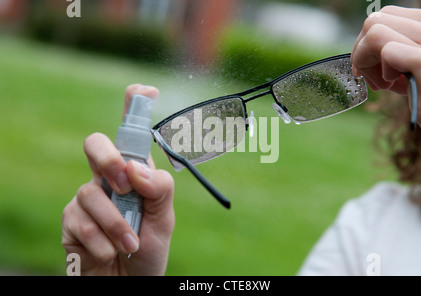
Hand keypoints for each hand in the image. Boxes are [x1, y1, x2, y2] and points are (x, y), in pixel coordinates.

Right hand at [62, 84, 174, 274]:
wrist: (130, 282)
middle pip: (95, 144)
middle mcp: (109, 179)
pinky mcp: (71, 220)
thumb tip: (136, 168)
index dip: (133, 107)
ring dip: (116, 224)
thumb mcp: (165, 219)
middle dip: (108, 159)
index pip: (131, 135)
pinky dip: (102, 241)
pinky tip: (110, 253)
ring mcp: (88, 198)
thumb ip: (159, 190)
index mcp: (134, 173)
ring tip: (130, 244)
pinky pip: (81, 221)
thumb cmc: (148, 248)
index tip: (144, 90)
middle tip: (125, 184)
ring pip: (91, 191)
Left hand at [351, 6, 420, 142]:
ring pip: (375, 32)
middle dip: (362, 53)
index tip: (373, 69)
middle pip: (374, 22)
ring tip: (384, 84)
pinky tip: (393, 87)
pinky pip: (392, 53)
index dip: (369, 43)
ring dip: (366, 61)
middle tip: (375, 80)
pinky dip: (379, 71)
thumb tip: (374, 55)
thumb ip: (406, 54)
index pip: (387, 16)